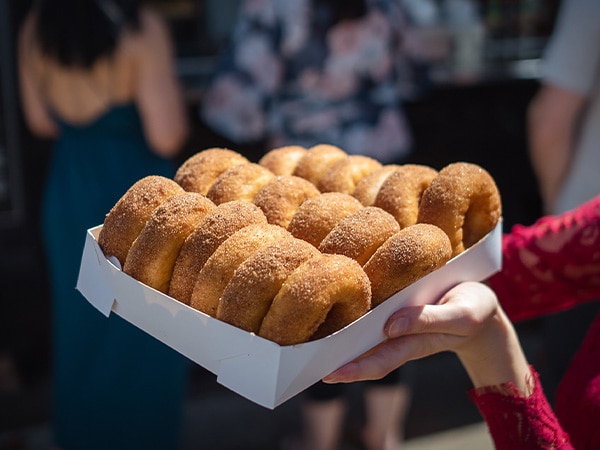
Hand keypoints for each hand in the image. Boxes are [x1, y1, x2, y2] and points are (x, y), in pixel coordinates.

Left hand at [323, 282, 530, 392]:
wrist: (482, 304)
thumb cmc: (473, 310)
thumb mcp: (459, 316)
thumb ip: (427, 321)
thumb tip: (389, 325)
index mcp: (413, 342)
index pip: (379, 361)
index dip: (355, 370)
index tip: (331, 374)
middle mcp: (399, 334)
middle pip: (363, 350)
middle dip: (336, 357)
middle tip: (304, 360)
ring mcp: (397, 320)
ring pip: (363, 333)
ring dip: (339, 338)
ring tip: (308, 339)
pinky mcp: (398, 305)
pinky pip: (372, 314)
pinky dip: (353, 316)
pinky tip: (334, 309)